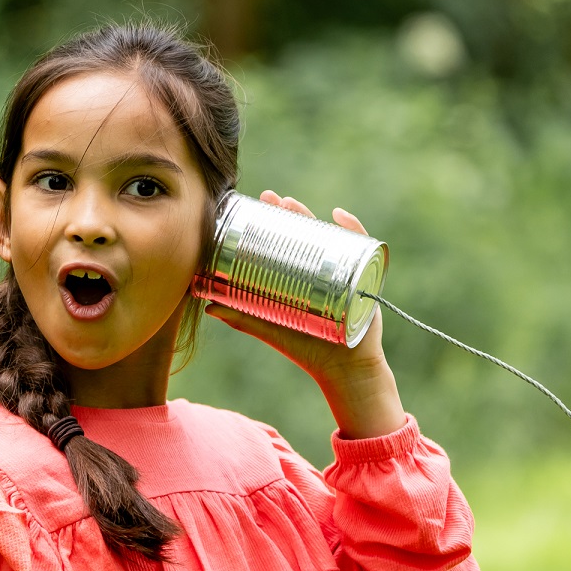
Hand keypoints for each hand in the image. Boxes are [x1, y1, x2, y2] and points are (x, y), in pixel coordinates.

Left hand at [204, 190, 407, 438]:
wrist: (345, 372)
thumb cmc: (308, 351)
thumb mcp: (273, 330)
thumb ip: (243, 318)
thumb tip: (207, 305)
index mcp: (302, 277)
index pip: (287, 242)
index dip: (273, 222)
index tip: (256, 205)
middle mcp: (324, 270)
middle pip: (307, 233)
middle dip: (289, 212)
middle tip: (271, 198)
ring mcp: (345, 272)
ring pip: (329, 236)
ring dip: (312, 216)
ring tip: (292, 204)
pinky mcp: (364, 279)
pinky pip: (363, 248)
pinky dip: (354, 228)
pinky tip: (338, 216)